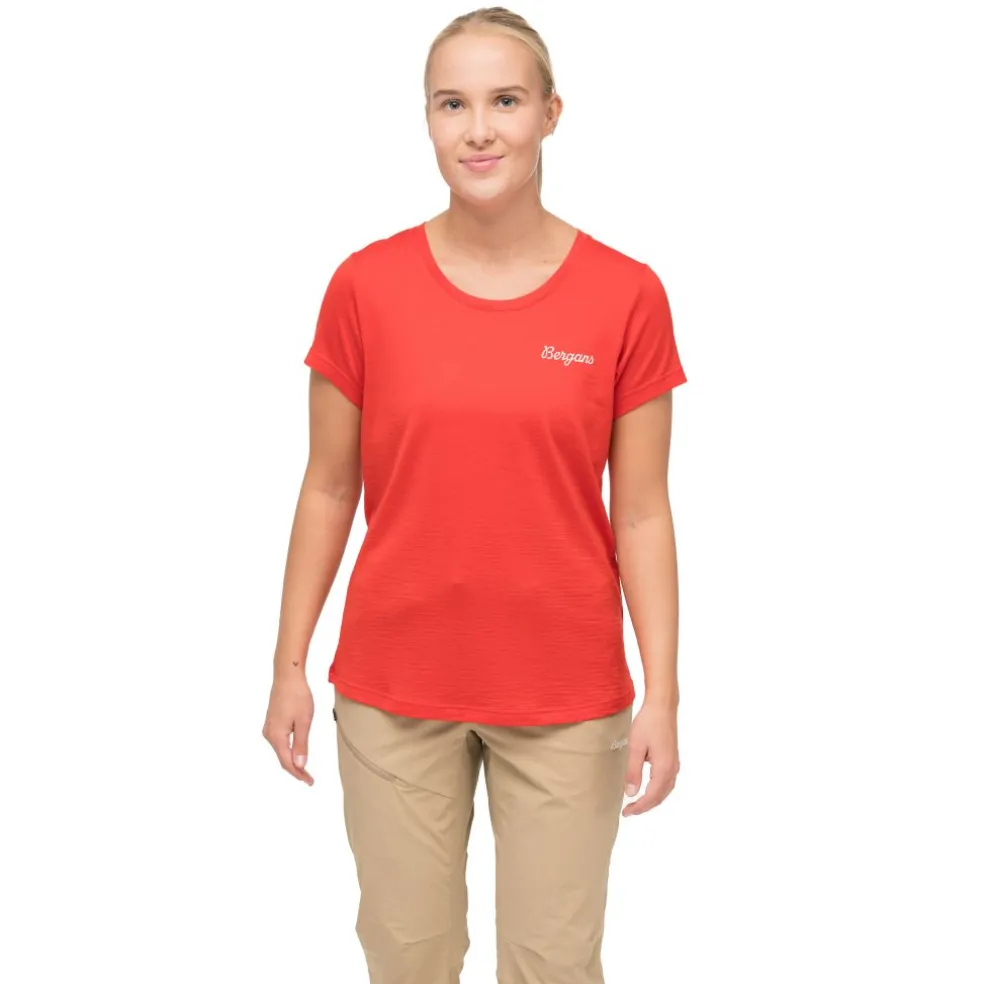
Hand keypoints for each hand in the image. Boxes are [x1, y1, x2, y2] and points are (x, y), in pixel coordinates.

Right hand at [262, 675, 314, 784]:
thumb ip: (301, 744)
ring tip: (304, 768)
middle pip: (282, 758)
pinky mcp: (272, 722)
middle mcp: (269, 734)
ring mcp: (269, 728)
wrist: (287, 676)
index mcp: (276, 736)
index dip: (298, 774)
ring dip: (291, 759)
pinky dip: (288, 749)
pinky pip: (279, 741)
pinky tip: (295, 751)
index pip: (287, 762)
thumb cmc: (297, 696)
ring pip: (280, 750)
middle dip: (295, 769)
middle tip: (309, 778)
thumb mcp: (304, 721)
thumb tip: (300, 764)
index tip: (309, 781)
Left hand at [622, 700, 678, 816]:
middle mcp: (672, 769)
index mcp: (664, 768)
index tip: (626, 812)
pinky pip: (667, 782)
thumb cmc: (647, 724)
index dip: (639, 807)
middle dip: (645, 806)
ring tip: (637, 803)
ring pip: (665, 790)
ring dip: (653, 799)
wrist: (662, 707)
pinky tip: (649, 788)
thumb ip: (633, 771)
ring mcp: (674, 764)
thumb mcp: (635, 747)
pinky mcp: (673, 758)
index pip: (652, 796)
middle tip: (629, 811)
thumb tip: (631, 794)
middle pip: (660, 796)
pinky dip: (658, 790)